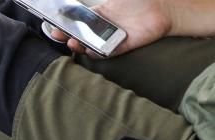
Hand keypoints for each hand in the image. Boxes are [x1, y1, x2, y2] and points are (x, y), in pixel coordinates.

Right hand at [49, 0, 172, 55]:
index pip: (78, 21)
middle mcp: (104, 27)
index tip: (55, 25)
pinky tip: (89, 50)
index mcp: (101, 14)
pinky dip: (97, 53)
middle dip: (68, 36)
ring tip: (74, 42)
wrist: (164, 8)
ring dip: (80, 46)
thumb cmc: (140, 0)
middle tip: (59, 35)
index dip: (66, 24)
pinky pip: (106, 53)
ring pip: (90, 45)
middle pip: (81, 35)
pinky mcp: (121, 47)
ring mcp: (111, 38)